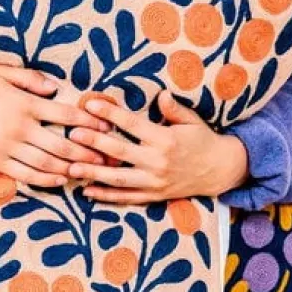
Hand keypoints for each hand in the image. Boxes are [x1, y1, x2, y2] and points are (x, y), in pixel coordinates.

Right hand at [0, 65, 109, 187]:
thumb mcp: (0, 74)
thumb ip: (30, 79)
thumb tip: (54, 87)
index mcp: (24, 104)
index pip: (64, 114)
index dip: (88, 122)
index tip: (105, 126)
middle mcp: (20, 127)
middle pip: (62, 144)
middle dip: (87, 152)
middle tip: (107, 157)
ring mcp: (8, 147)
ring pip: (47, 163)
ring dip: (71, 168)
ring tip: (89, 171)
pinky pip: (26, 174)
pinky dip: (46, 179)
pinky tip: (60, 180)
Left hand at [67, 89, 249, 203]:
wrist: (220, 170)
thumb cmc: (203, 140)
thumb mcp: (192, 120)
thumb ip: (174, 109)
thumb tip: (160, 93)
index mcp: (165, 139)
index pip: (132, 124)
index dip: (110, 113)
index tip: (90, 104)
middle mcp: (158, 162)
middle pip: (120, 152)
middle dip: (95, 142)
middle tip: (73, 133)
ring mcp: (154, 182)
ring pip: (118, 178)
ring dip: (93, 173)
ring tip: (71, 167)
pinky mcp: (154, 196)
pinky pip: (126, 197)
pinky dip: (106, 196)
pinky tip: (87, 191)